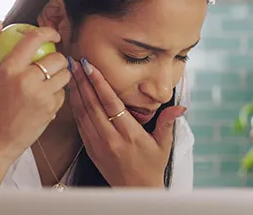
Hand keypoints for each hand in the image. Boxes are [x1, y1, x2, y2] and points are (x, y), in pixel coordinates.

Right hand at [0, 20, 70, 160]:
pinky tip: (45, 97)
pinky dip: (56, 93)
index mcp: (9, 69)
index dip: (48, 31)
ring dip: (59, 74)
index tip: (52, 34)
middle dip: (57, 57)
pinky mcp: (51, 109)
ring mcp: (41, 95)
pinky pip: (63, 92)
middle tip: (50, 62)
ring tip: (48, 79)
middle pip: (56, 57)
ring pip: (64, 74)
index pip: (34, 39)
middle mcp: (26, 81)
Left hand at [66, 58, 185, 186]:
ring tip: (71, 73)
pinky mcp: (90, 150)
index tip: (90, 67)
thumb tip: (180, 107)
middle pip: (93, 105)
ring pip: (83, 114)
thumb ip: (168, 123)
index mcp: (130, 135)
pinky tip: (72, 94)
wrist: (135, 190)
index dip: (99, 84)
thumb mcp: (164, 144)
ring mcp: (98, 145)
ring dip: (76, 92)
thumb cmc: (151, 166)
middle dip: (83, 82)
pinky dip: (75, 108)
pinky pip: (80, 125)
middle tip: (75, 62)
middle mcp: (111, 139)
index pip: (111, 104)